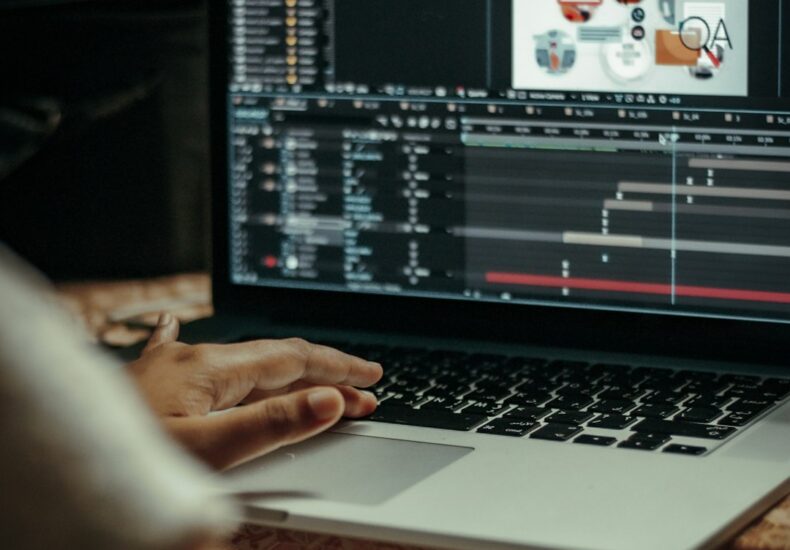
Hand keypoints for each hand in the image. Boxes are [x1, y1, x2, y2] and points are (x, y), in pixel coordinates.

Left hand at [127, 314, 382, 469]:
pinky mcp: (155, 383)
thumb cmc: (125, 459)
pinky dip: (212, 353)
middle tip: (363, 386)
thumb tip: (328, 399)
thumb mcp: (207, 449)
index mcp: (210, 368)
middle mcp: (193, 358)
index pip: (293, 360)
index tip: (371, 379)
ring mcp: (172, 367)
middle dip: (324, 370)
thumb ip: (270, 423)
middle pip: (275, 357)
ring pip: (245, 361)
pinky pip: (197, 358)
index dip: (337, 368)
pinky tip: (179, 325)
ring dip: (288, 370)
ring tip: (319, 379)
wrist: (50, 457)